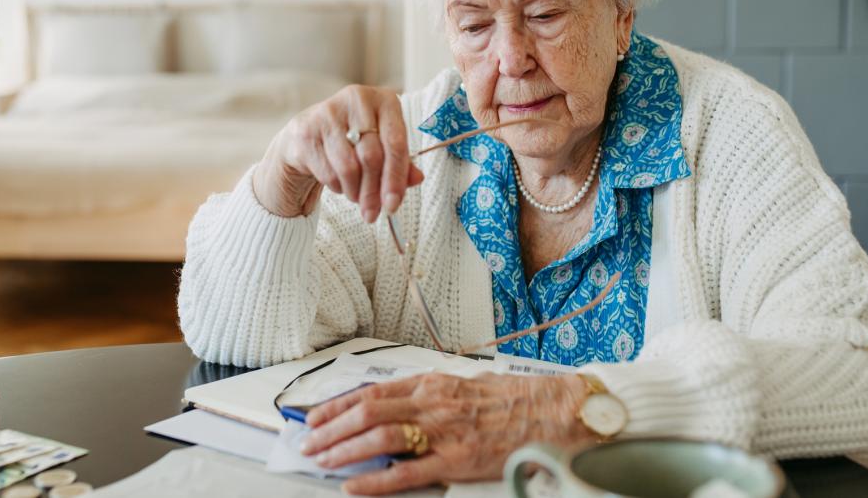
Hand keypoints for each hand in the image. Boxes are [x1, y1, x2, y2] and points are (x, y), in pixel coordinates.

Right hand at [254, 85, 423, 220]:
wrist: (308, 134)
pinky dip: (337, 186)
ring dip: (354, 191)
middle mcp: (357, 99)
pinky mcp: (306, 130)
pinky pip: (328, 172)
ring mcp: (328, 112)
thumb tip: (417, 179)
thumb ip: (402, 162)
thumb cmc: (354, 140)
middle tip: (373, 213)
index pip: (396, 142)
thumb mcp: (382, 146)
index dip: (396, 177)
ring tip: (356, 195)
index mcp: (384, 99)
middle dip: (374, 192)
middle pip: (372, 157)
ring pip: (349, 167)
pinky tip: (338, 182)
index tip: (393, 205)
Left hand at [299, 372, 594, 494]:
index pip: (372, 391)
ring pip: (379, 436)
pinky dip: (376, 479)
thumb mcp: (468, 385)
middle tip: (308, 443)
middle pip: (367, 411)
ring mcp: (444, 432)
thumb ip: (433, 395)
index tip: (316, 416)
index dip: (338, 405)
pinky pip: (407, 472)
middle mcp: (433, 403)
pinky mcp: (457, 461)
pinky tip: (355, 485)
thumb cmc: (518, 399)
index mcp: (434, 382)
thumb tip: (400, 404)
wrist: (558, 411)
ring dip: (344, 450)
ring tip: (322, 461)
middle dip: (331, 429)